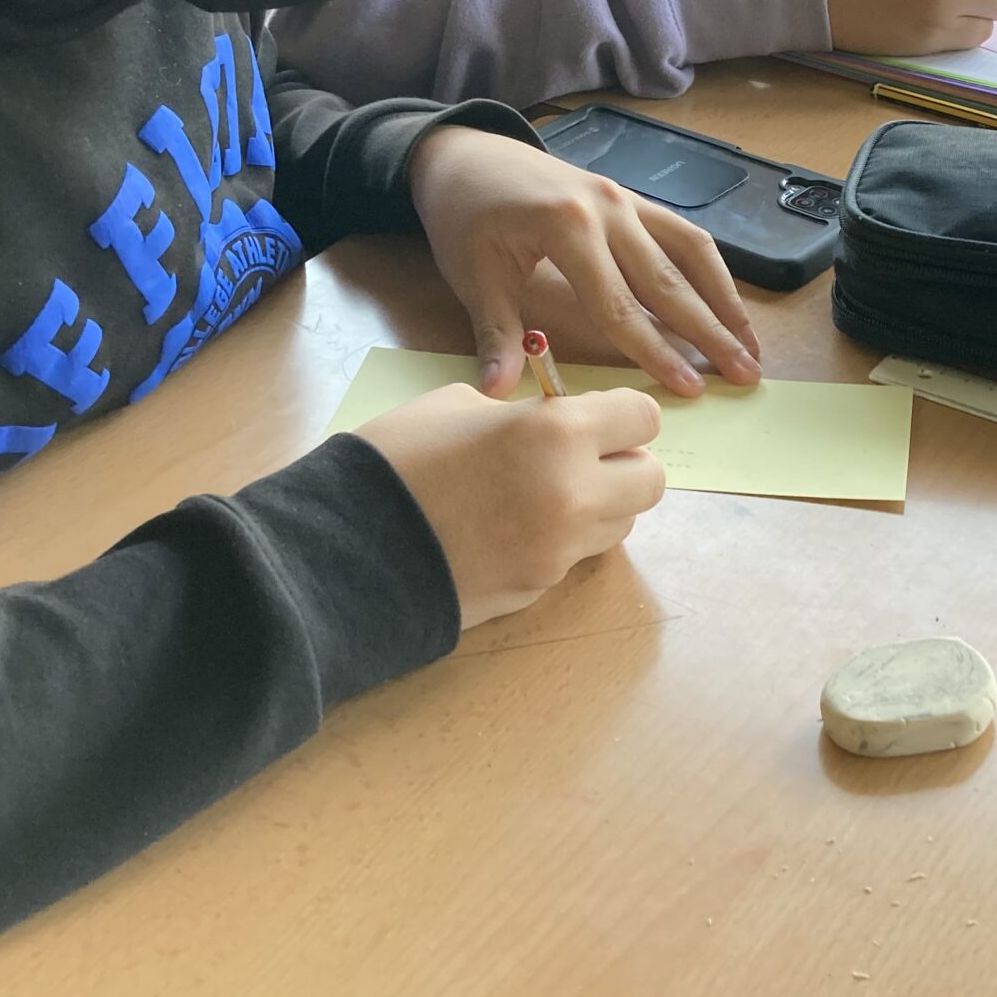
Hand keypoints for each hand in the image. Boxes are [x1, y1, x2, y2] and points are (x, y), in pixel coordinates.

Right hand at [358, 382, 665, 627]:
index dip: (620, 414)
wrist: (346, 550)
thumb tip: (547, 422)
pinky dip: (563, 538)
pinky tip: (512, 527)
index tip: (594, 415)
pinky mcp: (540, 590)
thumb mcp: (455, 406)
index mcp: (557, 432)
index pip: (642, 418)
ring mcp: (561, 550)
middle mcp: (575, 493)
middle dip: (622, 464)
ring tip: (540, 493)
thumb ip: (520, 412)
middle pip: (650, 479)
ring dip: (598, 504)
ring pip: (621, 523)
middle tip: (578, 456)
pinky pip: (578, 556)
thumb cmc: (394, 459)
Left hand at [409, 128, 761, 399]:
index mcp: (568, 228)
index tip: (689, 389)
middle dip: (710, 332)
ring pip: (690, 253)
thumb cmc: (465, 216)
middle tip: (746, 374)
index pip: (619, 306)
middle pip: (668, 282)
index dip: (656, 353)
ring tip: (752, 344)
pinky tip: (726, 302)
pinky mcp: (631, 197)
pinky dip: (710, 270)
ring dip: (725, 300)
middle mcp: (608, 208)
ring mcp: (625, 198)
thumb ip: (496, 333)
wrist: (466, 154)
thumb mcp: (472, 275)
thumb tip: (497, 393)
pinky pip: (681, 234)